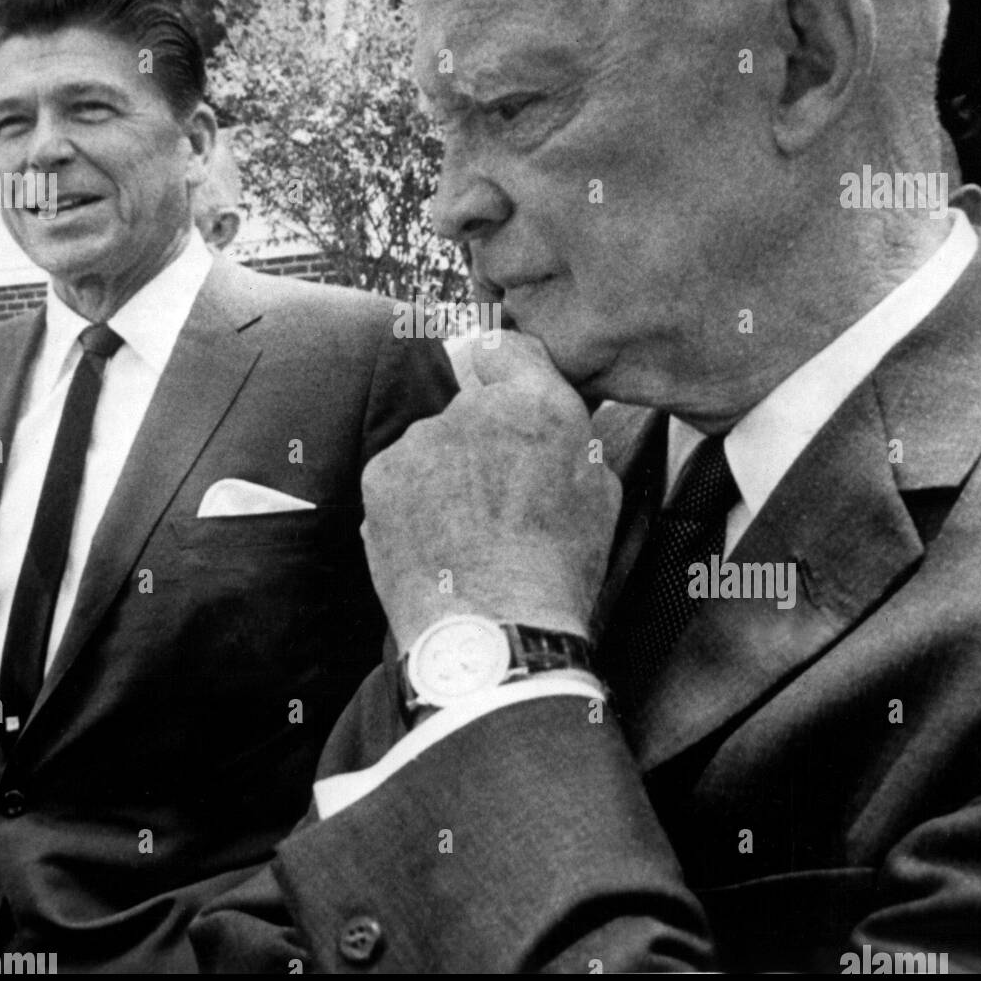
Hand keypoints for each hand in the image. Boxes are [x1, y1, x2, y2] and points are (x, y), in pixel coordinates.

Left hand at [360, 330, 622, 653]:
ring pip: (431, 444)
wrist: (495, 632)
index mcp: (536, 403)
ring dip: (443, 472)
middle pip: (467, 405)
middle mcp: (472, 408)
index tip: (502, 395)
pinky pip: (398, 476)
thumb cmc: (558, 570)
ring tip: (464, 533)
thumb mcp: (600, 490)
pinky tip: (435, 542)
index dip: (503, 370)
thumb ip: (569, 436)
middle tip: (495, 496)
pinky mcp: (381, 475)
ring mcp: (420, 441)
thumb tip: (549, 422)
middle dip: (478, 439)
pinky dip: (411, 501)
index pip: (504, 347)